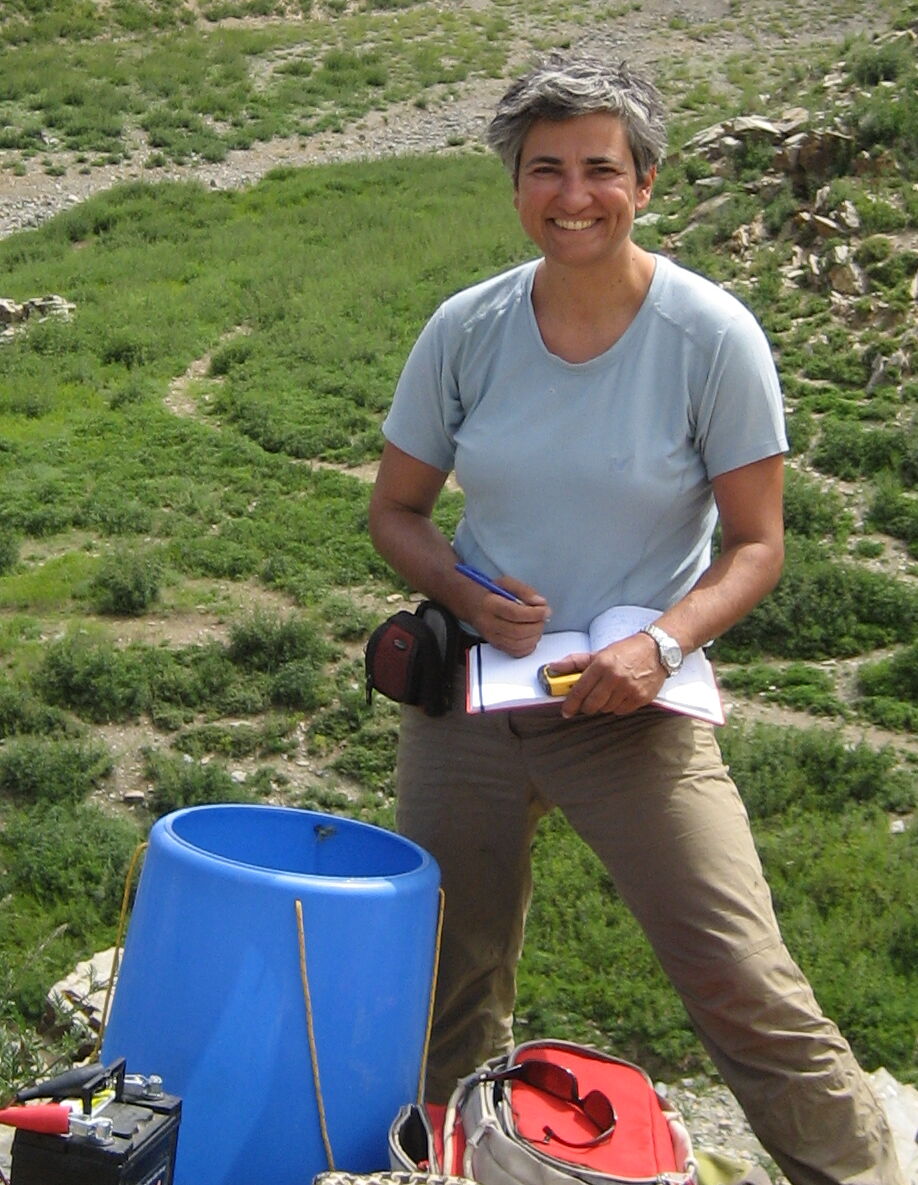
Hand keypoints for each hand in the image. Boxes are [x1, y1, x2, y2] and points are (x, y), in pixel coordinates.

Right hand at [469, 575, 549, 657]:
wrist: (474, 605)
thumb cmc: (492, 593)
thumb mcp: (507, 584)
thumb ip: (525, 591)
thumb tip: (540, 603)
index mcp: (490, 604)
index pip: (514, 613)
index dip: (534, 614)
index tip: (545, 610)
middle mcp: (489, 623)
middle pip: (517, 631)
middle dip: (537, 626)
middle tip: (543, 618)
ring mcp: (492, 637)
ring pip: (517, 644)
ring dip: (534, 636)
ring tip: (537, 626)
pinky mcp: (496, 645)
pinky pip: (515, 652)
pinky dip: (528, 647)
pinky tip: (531, 637)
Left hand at [550, 633, 665, 717]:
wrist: (657, 650)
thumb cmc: (627, 651)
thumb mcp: (600, 653)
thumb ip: (575, 662)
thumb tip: (553, 667)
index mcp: (602, 664)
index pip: (580, 690)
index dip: (570, 703)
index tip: (566, 711)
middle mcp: (615, 677)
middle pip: (592, 705)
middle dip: (586, 707)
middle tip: (587, 703)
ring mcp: (629, 689)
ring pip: (606, 709)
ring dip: (603, 705)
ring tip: (608, 693)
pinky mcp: (641, 698)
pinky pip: (621, 711)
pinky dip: (617, 707)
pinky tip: (620, 695)